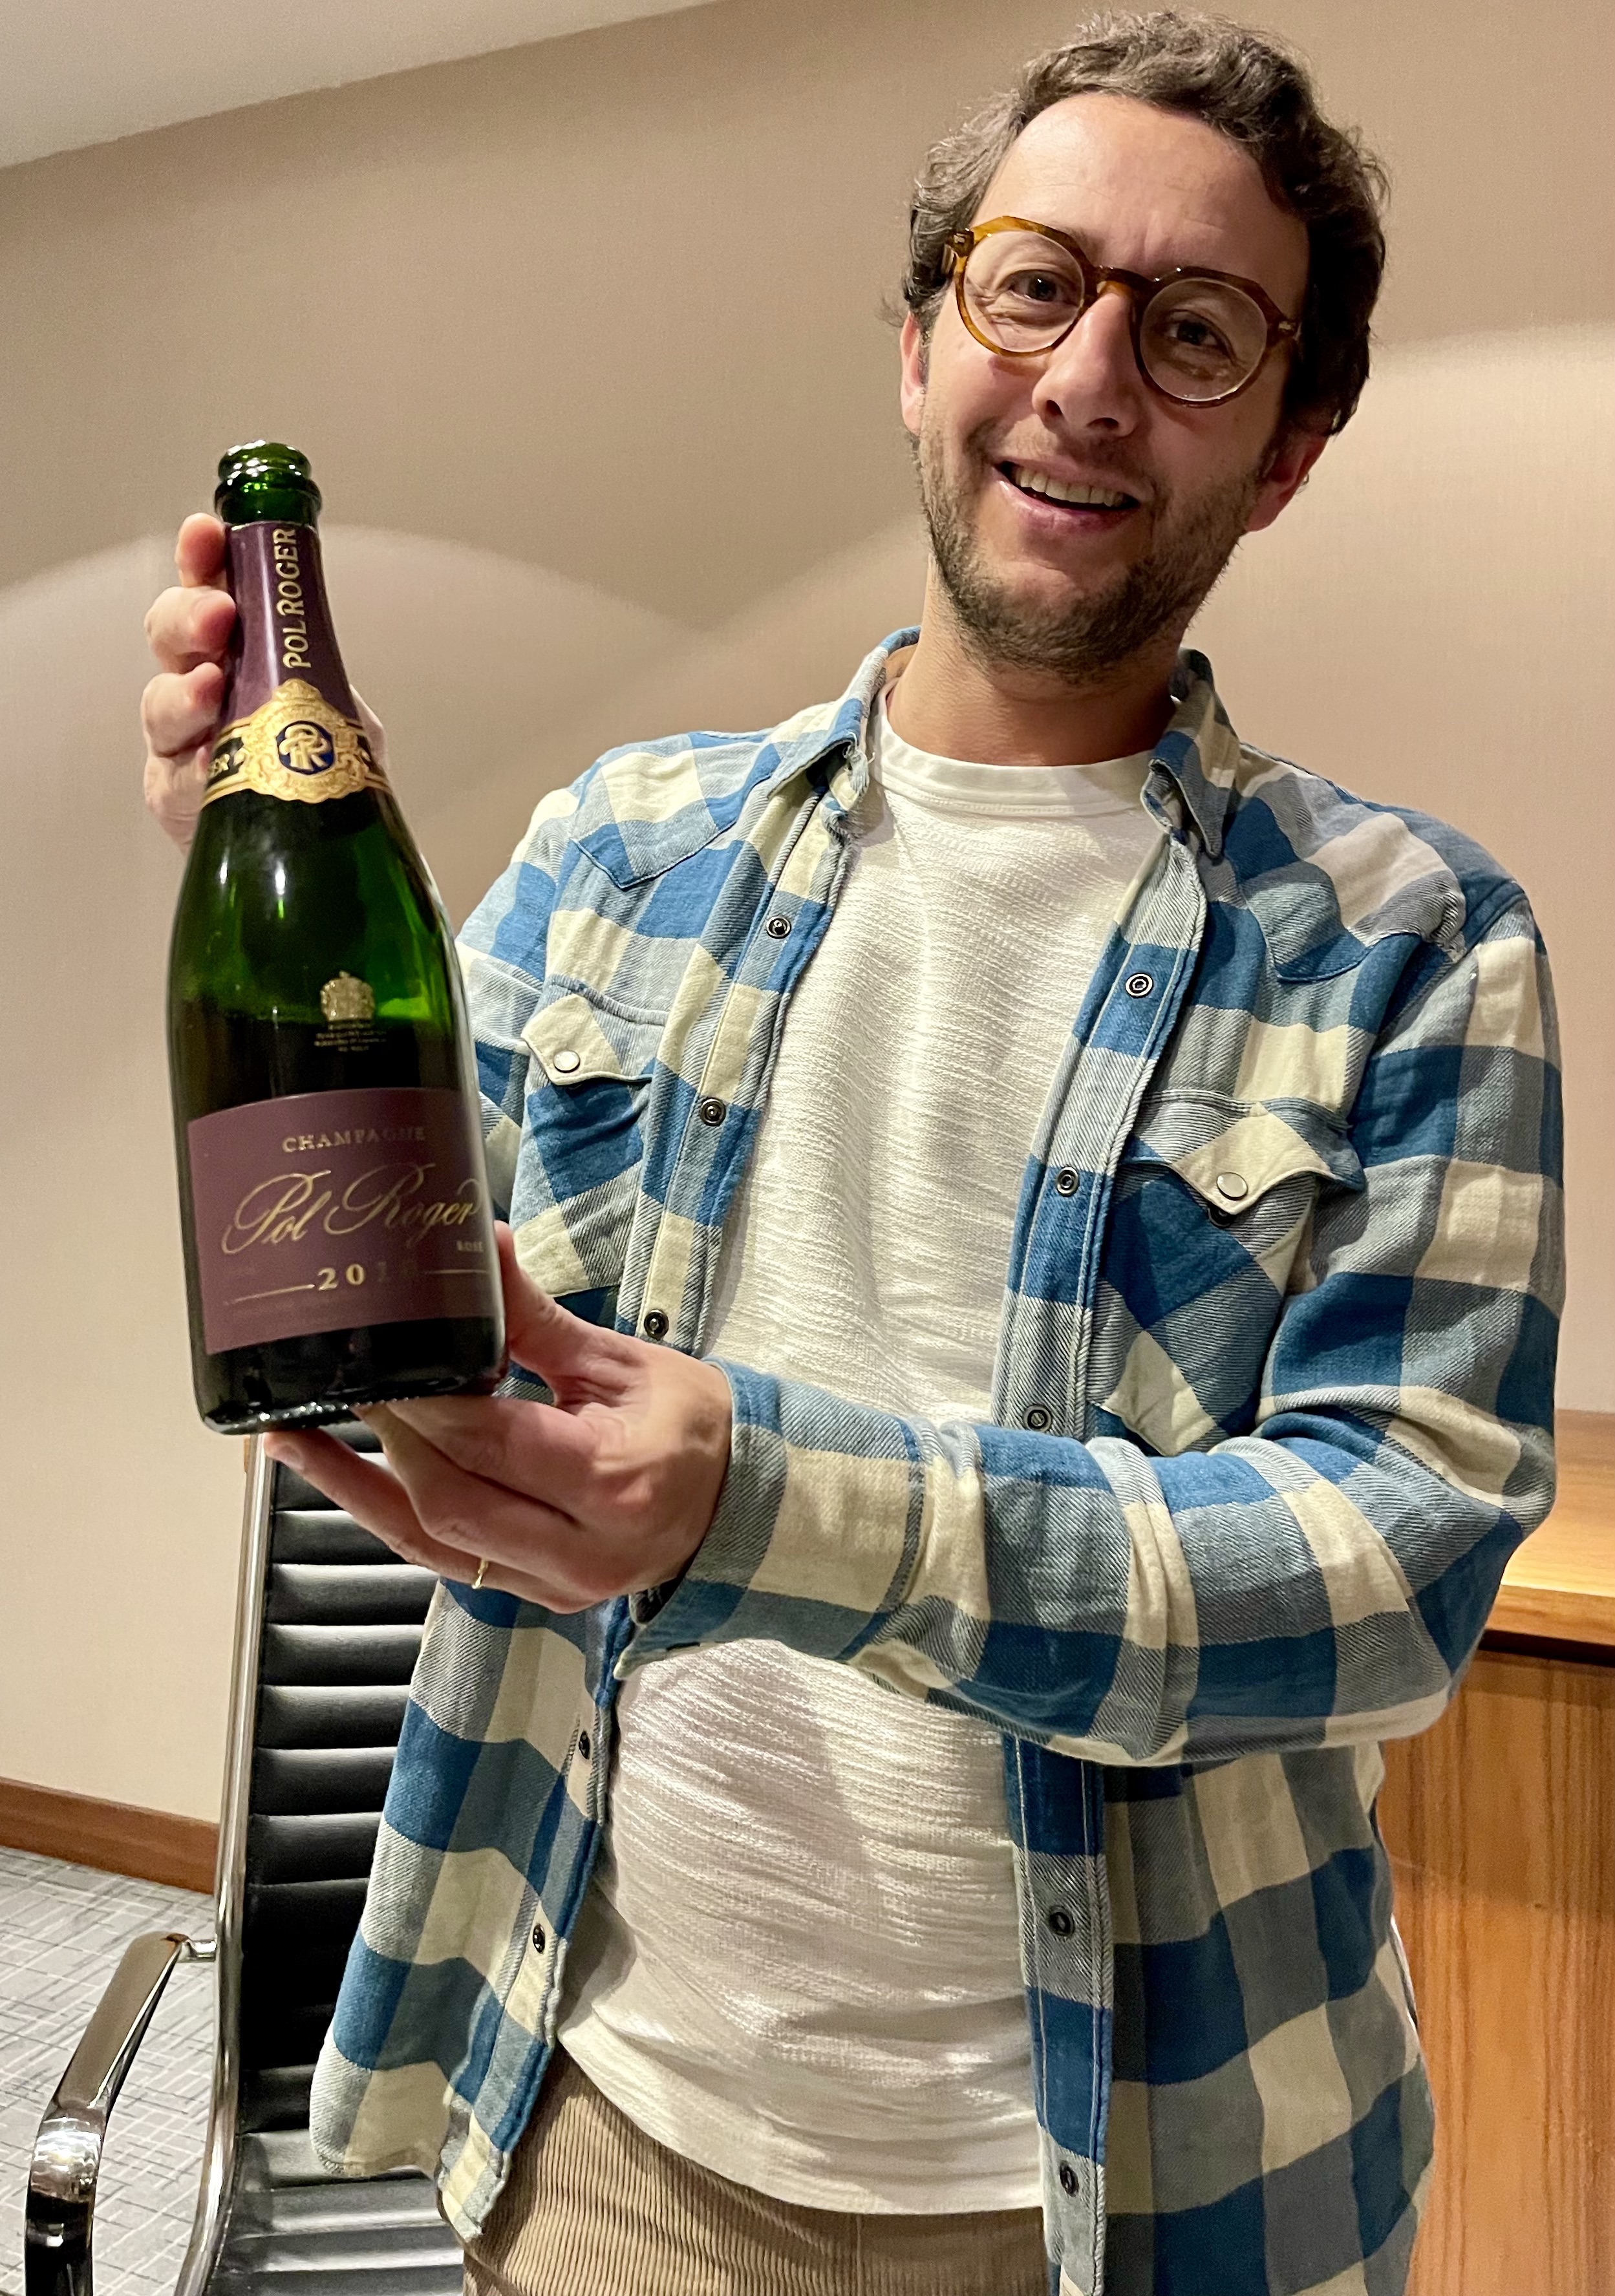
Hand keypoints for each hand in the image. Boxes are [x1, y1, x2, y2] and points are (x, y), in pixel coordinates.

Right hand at [141, 513, 387, 852]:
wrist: (319, 851)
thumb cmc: (322, 772)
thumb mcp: (344, 712)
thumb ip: (321, 663)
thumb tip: (309, 613)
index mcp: (239, 650)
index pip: (209, 588)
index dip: (201, 557)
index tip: (207, 534)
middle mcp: (199, 685)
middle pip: (169, 634)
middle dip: (188, 615)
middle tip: (220, 614)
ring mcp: (181, 741)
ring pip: (159, 702)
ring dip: (185, 692)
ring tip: (212, 691)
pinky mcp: (174, 795)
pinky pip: (174, 777)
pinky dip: (194, 768)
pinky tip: (214, 765)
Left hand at [261, 1226, 732, 1610]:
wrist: (744, 1506)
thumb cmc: (694, 1426)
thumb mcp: (623, 1362)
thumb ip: (538, 1320)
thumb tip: (482, 1245)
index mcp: (613, 1483)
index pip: (492, 1443)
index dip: (423, 1402)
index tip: (377, 1358)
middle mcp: (581, 1550)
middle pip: (449, 1501)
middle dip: (384, 1441)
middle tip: (336, 1384)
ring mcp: (556, 1585)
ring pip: (433, 1545)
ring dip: (356, 1492)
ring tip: (294, 1440)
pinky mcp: (537, 1596)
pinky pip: (448, 1561)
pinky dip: (393, 1517)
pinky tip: (347, 1479)